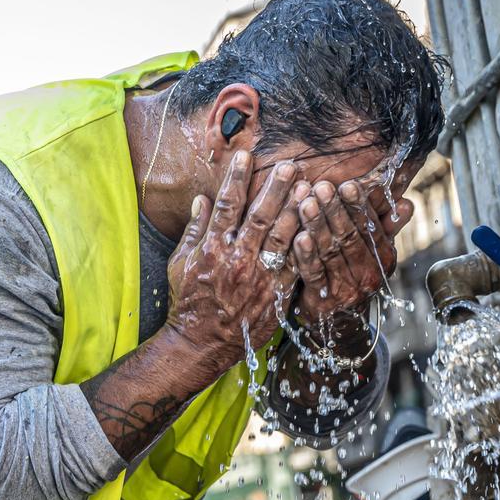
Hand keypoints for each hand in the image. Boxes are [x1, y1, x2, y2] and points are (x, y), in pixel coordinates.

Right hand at [164, 151, 303, 377]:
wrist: (200, 343)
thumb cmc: (189, 302)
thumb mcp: (180, 263)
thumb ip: (194, 230)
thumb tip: (203, 199)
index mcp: (212, 248)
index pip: (226, 205)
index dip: (237, 178)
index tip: (246, 156)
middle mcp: (237, 259)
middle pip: (260, 216)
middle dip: (277, 188)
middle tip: (292, 165)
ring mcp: (258, 277)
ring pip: (283, 237)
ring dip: (298, 210)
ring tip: (311, 188)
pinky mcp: (275, 294)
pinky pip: (296, 266)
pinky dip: (308, 246)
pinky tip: (319, 227)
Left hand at [292, 180, 409, 324]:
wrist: (340, 322)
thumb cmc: (353, 275)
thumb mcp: (373, 253)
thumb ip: (386, 227)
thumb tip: (408, 203)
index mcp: (382, 257)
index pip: (370, 226)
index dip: (359, 205)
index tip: (348, 185)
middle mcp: (368, 273)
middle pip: (349, 236)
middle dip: (334, 210)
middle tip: (321, 187)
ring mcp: (347, 288)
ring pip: (331, 251)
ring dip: (317, 225)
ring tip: (305, 203)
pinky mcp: (324, 300)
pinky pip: (314, 273)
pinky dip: (306, 255)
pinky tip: (299, 237)